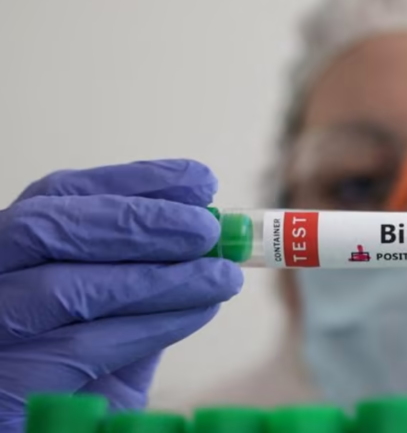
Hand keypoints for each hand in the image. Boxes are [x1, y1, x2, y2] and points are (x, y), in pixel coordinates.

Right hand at [0, 160, 242, 431]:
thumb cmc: (76, 382)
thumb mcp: (109, 322)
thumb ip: (141, 283)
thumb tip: (205, 245)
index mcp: (6, 256)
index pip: (58, 196)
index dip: (131, 181)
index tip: (200, 180)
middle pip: (47, 228)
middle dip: (140, 222)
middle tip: (209, 230)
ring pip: (65, 288)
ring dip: (156, 277)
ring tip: (221, 276)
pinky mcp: (1, 390)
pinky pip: (81, 349)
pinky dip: (150, 325)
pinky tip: (198, 313)